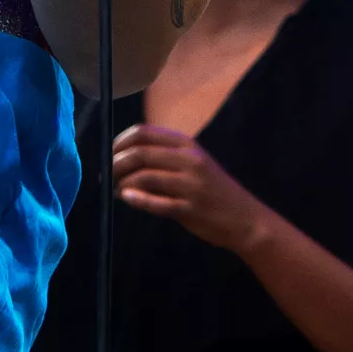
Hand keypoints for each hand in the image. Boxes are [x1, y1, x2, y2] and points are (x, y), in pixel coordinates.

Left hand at [111, 123, 273, 254]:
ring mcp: (191, 185)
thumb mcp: (195, 164)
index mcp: (188, 145)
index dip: (120, 142)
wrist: (245, 218)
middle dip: (116, 164)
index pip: (144, 133)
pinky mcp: (190, 209)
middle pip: (139, 153)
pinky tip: (127, 199)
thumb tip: (126, 156)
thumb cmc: (214, 190)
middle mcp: (189, 160)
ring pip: (144, 177)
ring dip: (123, 184)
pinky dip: (137, 200)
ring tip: (118, 191)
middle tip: (107, 175)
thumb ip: (166, 157)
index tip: (110, 154)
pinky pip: (156, 203)